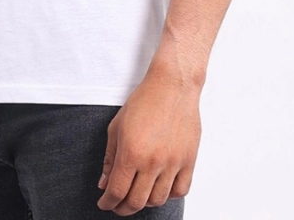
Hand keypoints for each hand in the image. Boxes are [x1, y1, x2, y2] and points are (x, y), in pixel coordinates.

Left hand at [96, 67, 200, 214]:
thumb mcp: (117, 126)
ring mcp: (173, 163)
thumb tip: (105, 184)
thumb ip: (110, 157)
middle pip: (136, 202)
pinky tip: (160, 187)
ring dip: (145, 202)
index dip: (107, 202)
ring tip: (138, 195)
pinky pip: (180, 191)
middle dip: (123, 208)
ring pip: (158, 200)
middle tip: (118, 205)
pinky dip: (169, 195)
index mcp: (131, 152)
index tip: (104, 203)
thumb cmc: (144, 101)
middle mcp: (152, 161)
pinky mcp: (189, 160)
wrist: (172, 86)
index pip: (116, 191)